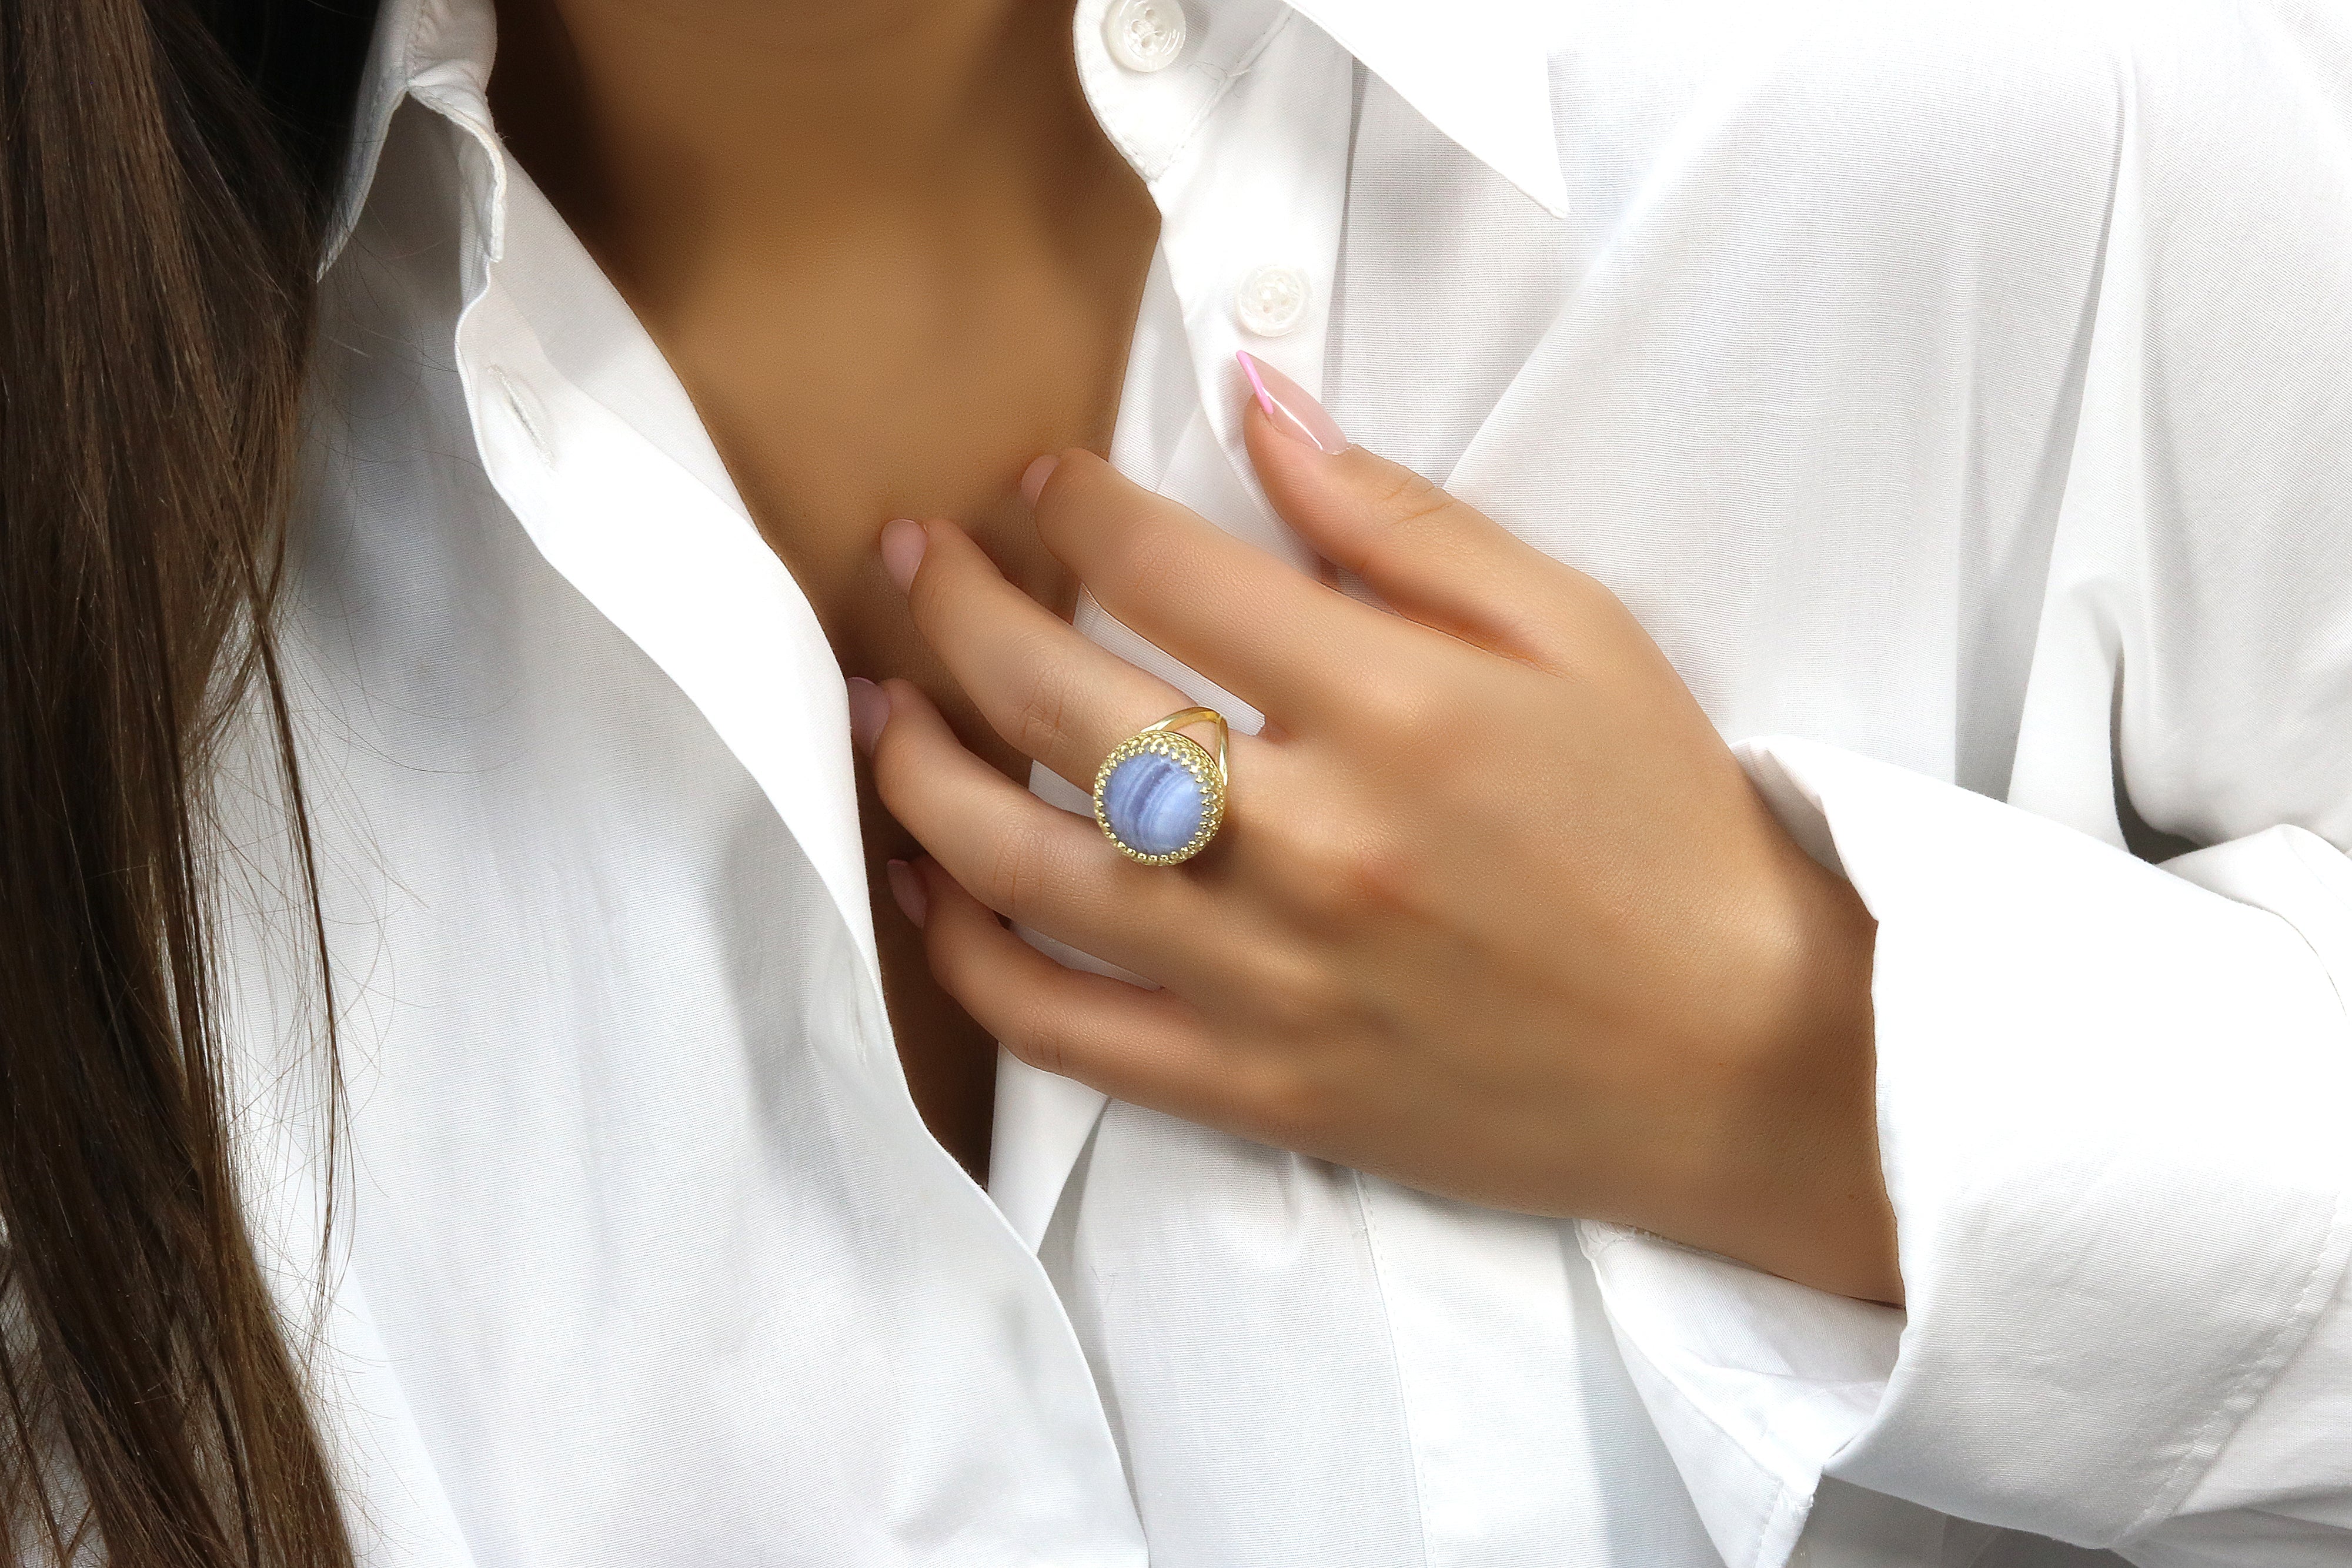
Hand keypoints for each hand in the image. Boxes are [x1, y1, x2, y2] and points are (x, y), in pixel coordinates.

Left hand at [853, 360, 1898, 1303]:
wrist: (1737, 1060)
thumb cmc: (1662, 831)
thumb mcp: (1575, 634)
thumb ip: (1399, 518)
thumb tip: (1256, 401)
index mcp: (1394, 706)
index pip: (1164, 569)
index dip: (1070, 506)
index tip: (1038, 483)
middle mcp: (1312, 840)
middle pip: (1057, 703)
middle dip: (954, 607)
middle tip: (909, 560)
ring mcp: (1271, 978)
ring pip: (1021, 867)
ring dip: (916, 772)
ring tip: (874, 706)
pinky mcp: (1257, 1087)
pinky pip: (1063, 1029)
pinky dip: (970, 957)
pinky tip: (927, 885)